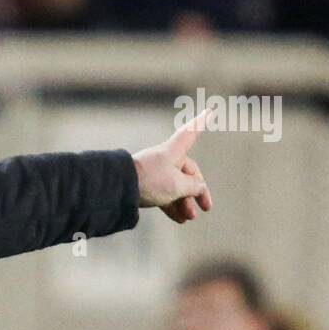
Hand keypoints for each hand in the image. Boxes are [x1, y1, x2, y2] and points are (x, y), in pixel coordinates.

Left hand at [132, 107, 213, 223]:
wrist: (118, 189)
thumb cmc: (150, 181)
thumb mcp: (178, 185)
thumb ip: (193, 186)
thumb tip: (198, 188)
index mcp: (174, 151)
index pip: (190, 132)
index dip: (201, 122)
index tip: (210, 110)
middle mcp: (165, 159)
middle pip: (187, 172)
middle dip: (197, 191)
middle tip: (206, 207)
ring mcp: (154, 173)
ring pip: (175, 186)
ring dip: (184, 202)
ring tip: (189, 218)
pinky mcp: (144, 186)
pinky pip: (162, 195)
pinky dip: (171, 206)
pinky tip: (179, 219)